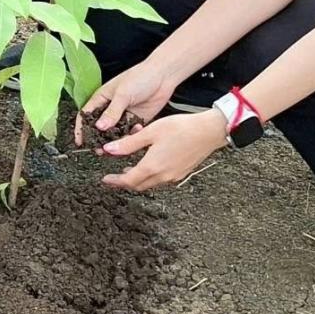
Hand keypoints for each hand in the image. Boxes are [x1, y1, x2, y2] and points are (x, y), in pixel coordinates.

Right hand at [78, 61, 176, 142]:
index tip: (80, 142)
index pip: (86, 115)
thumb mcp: (122, 94)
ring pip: (115, 133)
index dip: (81, 128)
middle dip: (98, 139)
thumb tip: (99, 127)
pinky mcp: (136, 120)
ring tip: (117, 146)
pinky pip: (130, 132)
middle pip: (100, 127)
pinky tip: (136, 129)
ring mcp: (124, 115)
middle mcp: (111, 108)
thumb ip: (111, 112)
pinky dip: (131, 134)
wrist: (163, 76)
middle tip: (99, 150)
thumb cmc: (140, 77)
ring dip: (115, 140)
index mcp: (102, 98)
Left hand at [100, 111, 227, 190]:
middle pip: (138, 186)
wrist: (209, 131)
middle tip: (114, 178)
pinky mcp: (181, 173)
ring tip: (128, 170)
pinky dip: (150, 176)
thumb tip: (109, 150)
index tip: (105, 180)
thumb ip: (129, 143)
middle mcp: (162, 176)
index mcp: (152, 166)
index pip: (128, 181)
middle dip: (124, 183)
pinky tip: (149, 165)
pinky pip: (160, 180)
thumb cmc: (181, 128)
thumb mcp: (151, 132)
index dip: (114, 181)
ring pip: (150, 184)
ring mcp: (173, 177)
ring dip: (137, 180)